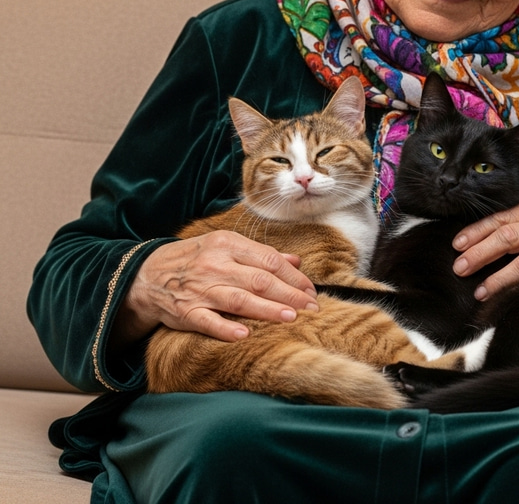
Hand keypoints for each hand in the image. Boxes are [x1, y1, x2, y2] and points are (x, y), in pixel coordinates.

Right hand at [111, 230, 318, 346]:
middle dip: (289, 294)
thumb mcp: (226, 246)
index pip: (269, 260)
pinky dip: (225, 328)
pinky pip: (207, 321)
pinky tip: (245, 334)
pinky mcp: (185, 311)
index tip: (311, 290)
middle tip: (312, 307)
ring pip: (239, 299)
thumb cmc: (195, 258)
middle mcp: (215, 264)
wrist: (146, 274)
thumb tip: (296, 261)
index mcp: (228, 244)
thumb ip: (261, 254)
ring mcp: (200, 288)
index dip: (293, 277)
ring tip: (291, 318)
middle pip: (260, 280)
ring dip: (267, 309)